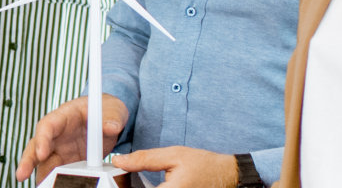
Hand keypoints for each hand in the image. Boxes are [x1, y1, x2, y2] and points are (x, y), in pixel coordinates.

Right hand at [14, 94, 128, 182]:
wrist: (109, 119)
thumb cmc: (106, 110)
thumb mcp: (113, 109)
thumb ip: (112, 116)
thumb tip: (111, 126)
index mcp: (64, 116)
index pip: (47, 125)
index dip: (42, 139)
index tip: (41, 153)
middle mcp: (57, 134)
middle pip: (36, 146)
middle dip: (28, 160)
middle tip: (21, 175)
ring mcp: (60, 150)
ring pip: (44, 163)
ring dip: (41, 175)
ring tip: (41, 187)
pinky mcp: (67, 162)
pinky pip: (58, 173)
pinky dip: (55, 181)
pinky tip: (55, 187)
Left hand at [112, 147, 237, 187]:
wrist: (227, 175)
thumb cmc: (204, 165)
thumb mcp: (173, 156)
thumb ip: (144, 159)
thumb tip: (119, 161)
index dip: (120, 187)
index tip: (114, 181)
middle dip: (129, 187)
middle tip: (123, 181)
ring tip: (147, 181)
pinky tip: (157, 185)